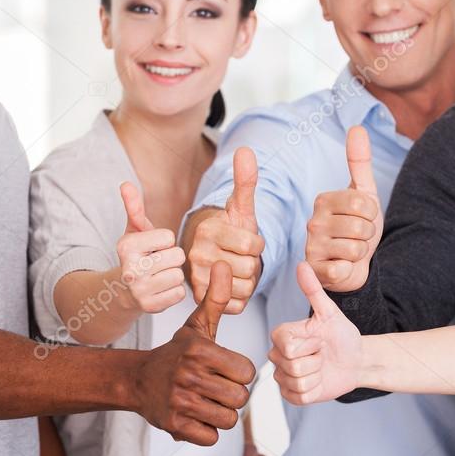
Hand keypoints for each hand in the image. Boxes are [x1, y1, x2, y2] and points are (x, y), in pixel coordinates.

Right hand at [117, 182, 185, 313]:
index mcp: (126, 246)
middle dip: (172, 257)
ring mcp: (139, 291)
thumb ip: (133, 207)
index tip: (153, 247)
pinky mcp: (150, 307)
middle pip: (177, 256)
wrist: (122, 291)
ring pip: (179, 275)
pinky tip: (161, 289)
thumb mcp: (134, 230)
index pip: (169, 237)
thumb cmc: (135, 255)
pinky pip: (180, 293)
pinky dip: (174, 291)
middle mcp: (130, 269)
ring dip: (173, 275)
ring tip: (159, 276)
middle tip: (158, 262)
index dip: (165, 241)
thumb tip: (125, 183)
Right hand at [135, 261, 256, 445]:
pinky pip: (211, 437)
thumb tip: (222, 263)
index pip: (247, 372)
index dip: (240, 373)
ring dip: (220, 414)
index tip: (225, 369)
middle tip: (216, 387)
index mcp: (200, 351)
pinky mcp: (174, 426)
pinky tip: (195, 415)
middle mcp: (189, 376)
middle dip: (232, 395)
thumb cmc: (177, 352)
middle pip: (240, 398)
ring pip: (227, 419)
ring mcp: (180, 402)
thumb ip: (216, 297)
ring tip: (206, 400)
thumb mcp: (198, 325)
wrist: (139, 380)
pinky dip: (206, 430)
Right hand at [187, 148, 264, 313]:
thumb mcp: (240, 208)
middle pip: (250, 268)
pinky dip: (239, 298)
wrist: (211, 257)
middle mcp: (197, 255)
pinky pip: (236, 305)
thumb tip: (246, 150)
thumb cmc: (230, 231)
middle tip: (239, 256)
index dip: (257, 244)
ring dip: (246, 281)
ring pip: (244, 288)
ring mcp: (197, 279)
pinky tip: (230, 285)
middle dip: (252, 264)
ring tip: (234, 269)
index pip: (253, 245)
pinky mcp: (200, 300)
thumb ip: (245, 181)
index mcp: (209, 230)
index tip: (246, 240)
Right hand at [269, 262, 362, 404]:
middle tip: (322, 353)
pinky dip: (316, 390)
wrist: (356, 359)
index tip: (320, 339)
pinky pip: (300, 397)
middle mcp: (277, 356)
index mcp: (281, 335)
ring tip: (322, 366)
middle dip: (316, 360)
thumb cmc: (342, 335)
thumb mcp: (330, 312)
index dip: (311, 344)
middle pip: (292, 366)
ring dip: (318, 375)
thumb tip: (302, 264)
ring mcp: (283, 377)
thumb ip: (312, 290)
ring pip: (297, 382)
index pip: (287, 346)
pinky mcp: (292, 396)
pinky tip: (320, 380)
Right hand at [305, 126, 380, 291]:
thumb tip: (357, 127)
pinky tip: (342, 267)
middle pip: (362, 227)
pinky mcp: (315, 272)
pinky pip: (344, 270)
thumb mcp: (364, 193)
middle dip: (368, 235)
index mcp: (324, 200)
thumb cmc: (358, 226)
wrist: (354, 264)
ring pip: (355, 249)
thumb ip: (359, 161)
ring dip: (360, 253)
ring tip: (350, 251)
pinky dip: (349, 270)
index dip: (372, 214)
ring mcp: (311, 247)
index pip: (364, 204)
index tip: (363, 218)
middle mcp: (313, 222)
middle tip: (357, 236)